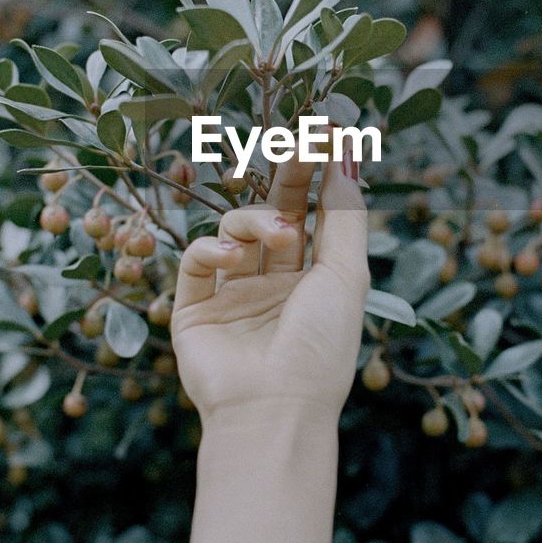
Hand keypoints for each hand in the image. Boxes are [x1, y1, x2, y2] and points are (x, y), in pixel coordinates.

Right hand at [171, 143, 369, 419]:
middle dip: (286, 177)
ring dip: (256, 220)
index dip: (315, 175)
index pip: (312, 215)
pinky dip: (213, 247)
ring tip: (278, 234)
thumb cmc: (321, 347)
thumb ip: (345, 215)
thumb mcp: (347, 275)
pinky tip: (232, 254)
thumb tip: (347, 158)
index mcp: (314, 282)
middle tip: (298, 139)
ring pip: (236, 230)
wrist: (274, 408)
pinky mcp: (194, 308)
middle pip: (274, 213)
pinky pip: (197, 258)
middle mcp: (274, 285)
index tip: (324, 134)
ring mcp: (232, 295)